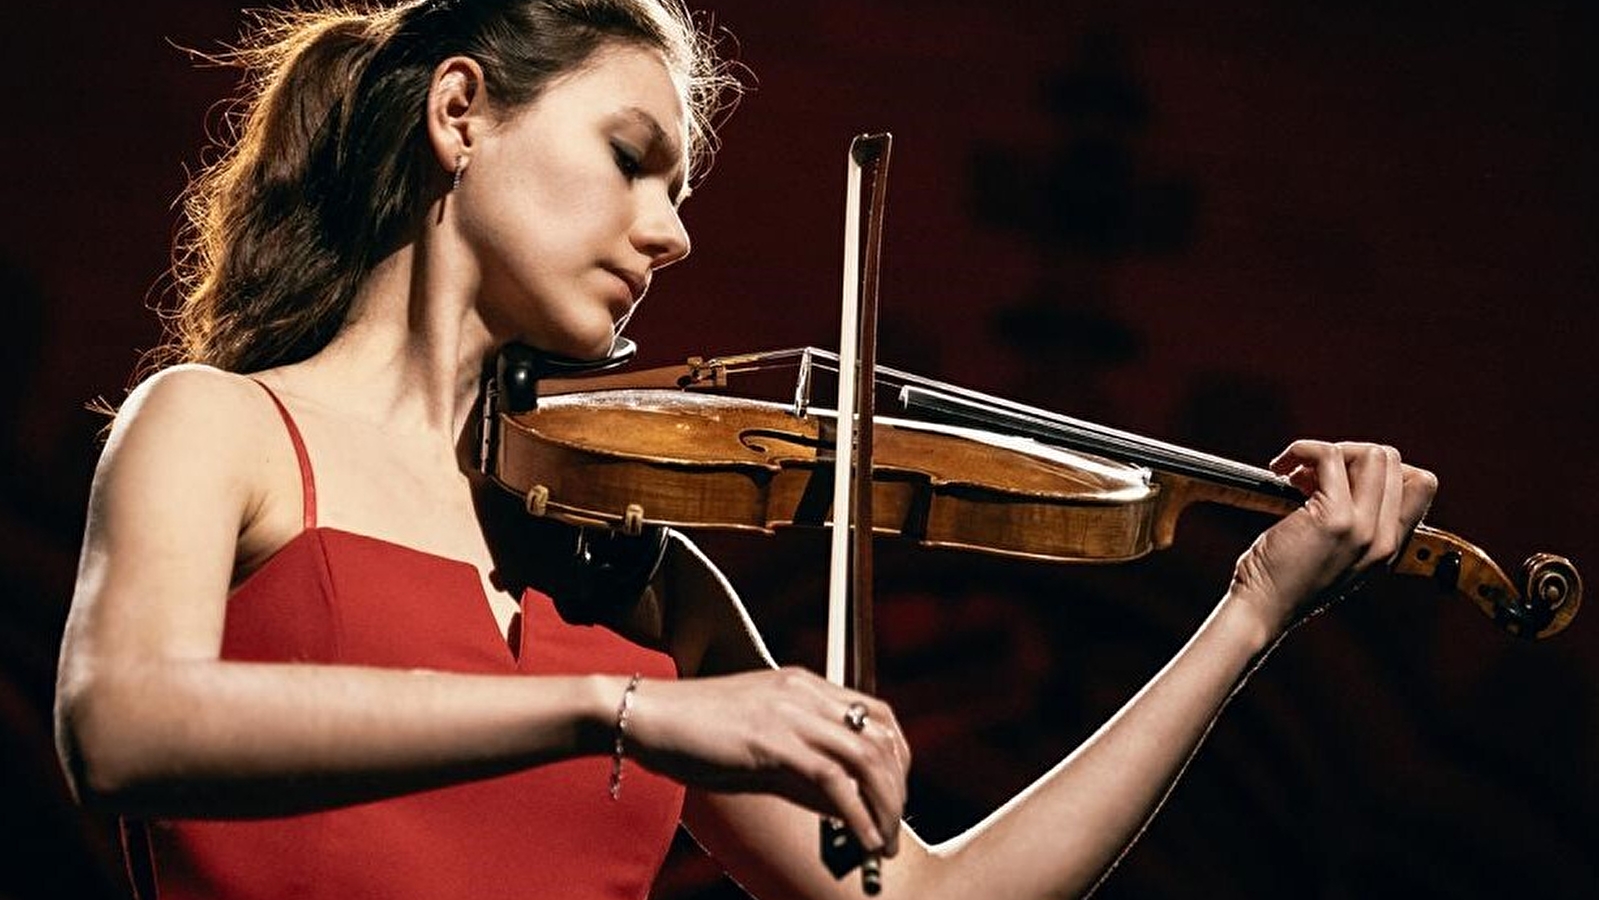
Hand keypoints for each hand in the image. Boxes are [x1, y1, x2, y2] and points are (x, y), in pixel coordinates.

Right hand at [624, 667, 909, 855]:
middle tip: (895, 828)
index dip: (898, 758)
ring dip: (885, 805)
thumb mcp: (758, 749)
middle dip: (897, 788)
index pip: (877, 715)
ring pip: (866, 758)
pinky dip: (857, 814)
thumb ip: (801, 771)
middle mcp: (805, 692)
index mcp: (804, 686)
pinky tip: (862, 838)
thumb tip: (843, 807)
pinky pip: (833, 779)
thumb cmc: (693, 734)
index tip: (896, 794)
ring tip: (884, 843)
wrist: (645, 716)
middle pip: (881, 737)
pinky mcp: (773, 739)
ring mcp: (791, 712)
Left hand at [1229, 440, 1436, 634]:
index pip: (1421, 484)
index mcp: (1388, 546)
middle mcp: (1383, 538)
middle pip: (1392, 460)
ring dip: (1327, 451)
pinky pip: (1329, 455)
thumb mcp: (1335, 554)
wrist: (1262, 610)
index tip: (1341, 477)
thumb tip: (1346, 466)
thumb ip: (1356, 521)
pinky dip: (1302, 450)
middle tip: (1311, 476)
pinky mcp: (1334, 519)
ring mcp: (1362, 527)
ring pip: (1370, 454)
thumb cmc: (1284, 579)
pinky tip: (1281, 468)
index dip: (1379, 467)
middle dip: (1348, 454)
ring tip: (1296, 476)